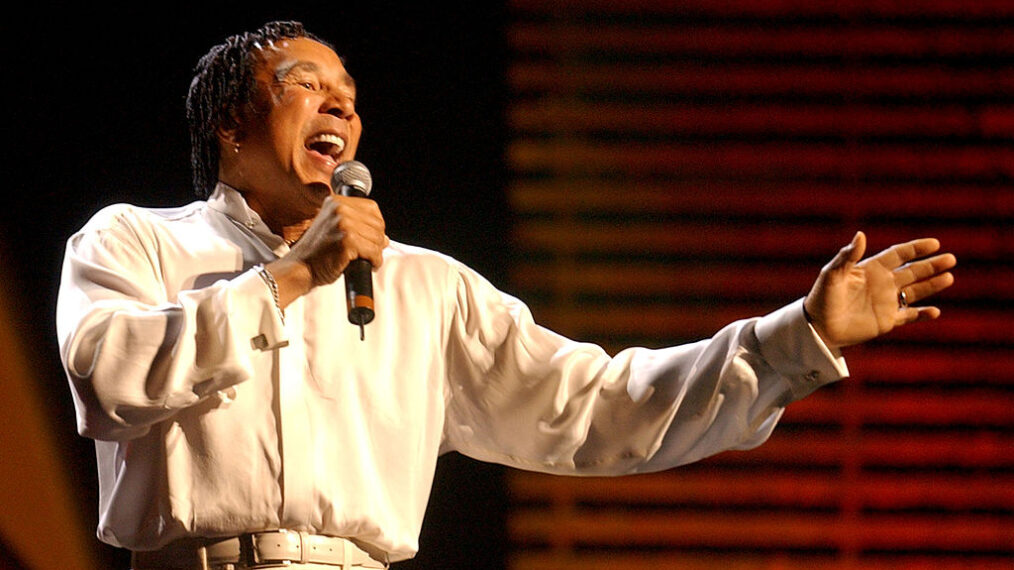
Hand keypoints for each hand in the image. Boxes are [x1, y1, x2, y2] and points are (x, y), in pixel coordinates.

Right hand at [290, 194, 387, 286]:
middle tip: (366, 252)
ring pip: (378, 239)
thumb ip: (356, 225)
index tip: (368, 238)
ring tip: (363, 259)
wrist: (300, 268)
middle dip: (377, 241)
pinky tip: (366, 265)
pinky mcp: (347, 241)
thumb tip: (385, 238)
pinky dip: (374, 262)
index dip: (375, 226)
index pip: (372, 208)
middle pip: (378, 224)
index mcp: (336, 201)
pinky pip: (374, 252)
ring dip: (375, 253)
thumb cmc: (317, 252)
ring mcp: (343, 224)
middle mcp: (339, 208)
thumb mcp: (333, 228)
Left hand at [803, 231, 955, 349]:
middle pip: (912, 271)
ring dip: (932, 285)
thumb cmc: (821, 298)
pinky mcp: (887, 321)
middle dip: (931, 265)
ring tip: (949, 277)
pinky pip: (909, 316)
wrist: (817, 327)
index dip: (916, 248)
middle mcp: (882, 283)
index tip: (934, 243)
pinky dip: (922, 314)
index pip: (898, 254)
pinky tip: (935, 311)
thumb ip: (847, 256)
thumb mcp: (832, 274)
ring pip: (915, 291)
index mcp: (871, 269)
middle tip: (951, 259)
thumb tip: (860, 235)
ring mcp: (886, 302)